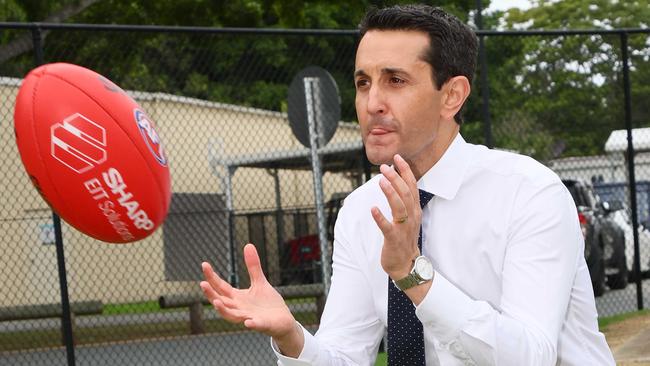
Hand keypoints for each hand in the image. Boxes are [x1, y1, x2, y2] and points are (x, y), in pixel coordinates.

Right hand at [200, 244, 303, 355]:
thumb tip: (248, 244)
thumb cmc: (268, 303)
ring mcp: (249, 317)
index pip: (221, 287)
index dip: (212, 277)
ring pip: (232, 316)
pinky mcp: (262, 325)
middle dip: (211, 294)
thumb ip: (253, 267)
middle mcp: (239, 308)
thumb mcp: (259, 282)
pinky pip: (255, 325)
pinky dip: (251, 324)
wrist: (283, 320)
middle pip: (221, 301)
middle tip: (202, 283)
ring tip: (216, 302)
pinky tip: (247, 322)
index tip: (204, 264)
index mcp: (237, 298)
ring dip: (223, 310)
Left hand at [371, 154, 421, 280]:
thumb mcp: (408, 218)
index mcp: (415, 210)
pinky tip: (373, 209)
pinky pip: (387, 227)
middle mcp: (412, 217)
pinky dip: (380, 218)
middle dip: (396, 178)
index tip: (397, 158)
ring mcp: (404, 229)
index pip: (412, 186)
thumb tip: (395, 182)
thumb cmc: (404, 239)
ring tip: (381, 181)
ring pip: (399, 207)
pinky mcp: (394, 239)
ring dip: (390, 193)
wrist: (406, 265)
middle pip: (406, 193)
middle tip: (385, 166)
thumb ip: (404, 201)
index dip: (405, 171)